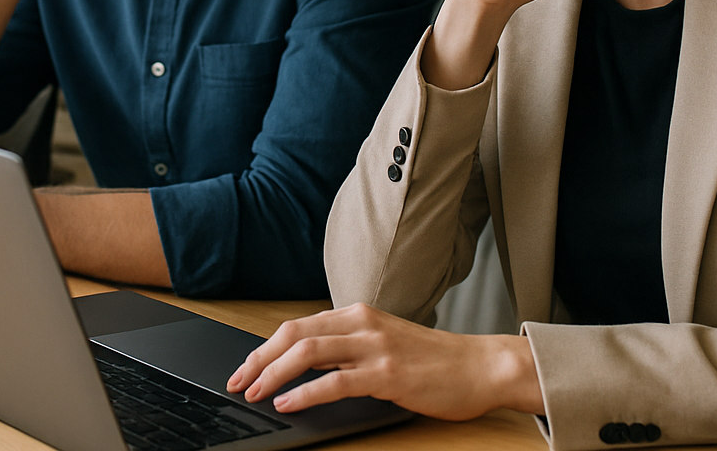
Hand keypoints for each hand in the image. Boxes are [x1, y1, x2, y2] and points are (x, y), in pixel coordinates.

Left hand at [226, 302, 542, 419]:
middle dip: (258, 358)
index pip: (297, 326)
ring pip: (308, 352)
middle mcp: (362, 323)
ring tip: (254, 392)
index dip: (264, 348)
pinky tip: (288, 402)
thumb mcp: (383, 343)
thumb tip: (303, 365)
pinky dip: (304, 392)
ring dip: (273, 373)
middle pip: (293, 333)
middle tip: (237, 381)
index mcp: (357, 314)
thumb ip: (347, 348)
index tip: (244, 368)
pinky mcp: (387, 374)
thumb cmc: (433, 361)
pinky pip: (335, 382)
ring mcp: (374, 347)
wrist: (480, 366)